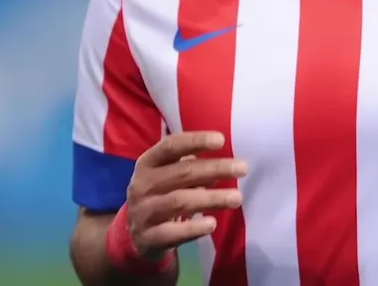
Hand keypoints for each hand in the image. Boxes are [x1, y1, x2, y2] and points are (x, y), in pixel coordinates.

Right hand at [124, 131, 247, 259]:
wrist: (135, 235)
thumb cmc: (161, 195)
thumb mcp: (170, 177)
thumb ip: (193, 169)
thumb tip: (225, 165)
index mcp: (147, 164)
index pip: (170, 146)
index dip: (195, 140)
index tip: (221, 140)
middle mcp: (142, 185)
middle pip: (181, 173)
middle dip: (214, 169)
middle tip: (242, 168)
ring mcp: (143, 212)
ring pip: (180, 202)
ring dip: (211, 198)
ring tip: (237, 198)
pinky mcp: (148, 238)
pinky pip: (172, 232)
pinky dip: (193, 228)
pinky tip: (212, 224)